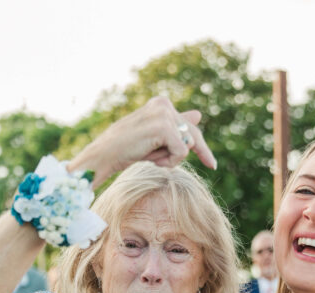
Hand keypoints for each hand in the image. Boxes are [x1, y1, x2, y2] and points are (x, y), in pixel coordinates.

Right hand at [71, 97, 215, 186]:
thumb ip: (175, 127)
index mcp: (160, 104)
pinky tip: (151, 160)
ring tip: (149, 157)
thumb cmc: (123, 149)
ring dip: (170, 158)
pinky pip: (182, 152)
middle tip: (202, 165)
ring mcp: (164, 114)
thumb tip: (199, 115)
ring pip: (187, 146)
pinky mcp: (164, 127)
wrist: (102, 156)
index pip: (189, 127)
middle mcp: (164, 104)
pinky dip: (169, 162)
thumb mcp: (153, 138)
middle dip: (195, 153)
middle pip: (193, 135)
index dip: (201, 148)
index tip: (212, 164)